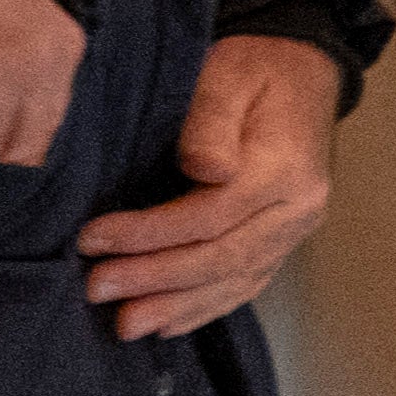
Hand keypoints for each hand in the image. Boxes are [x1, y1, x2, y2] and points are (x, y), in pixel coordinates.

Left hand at [81, 33, 345, 340]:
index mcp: (283, 169)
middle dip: (155, 278)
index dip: (148, 233)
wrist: (304, 72)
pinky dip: (205, 308)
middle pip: (222, 257)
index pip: (210, 215)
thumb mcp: (227, 74)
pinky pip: (247, 284)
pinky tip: (168, 323)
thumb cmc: (253, 70)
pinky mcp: (284, 242)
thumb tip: (205, 169)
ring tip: (125, 325)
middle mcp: (297, 210)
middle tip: (97, 289)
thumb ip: (210, 119)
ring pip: (234, 280)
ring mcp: (295, 231)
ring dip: (177, 306)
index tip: (91, 238)